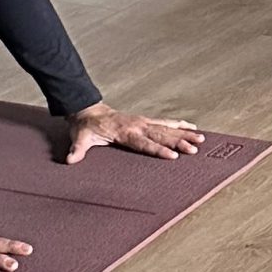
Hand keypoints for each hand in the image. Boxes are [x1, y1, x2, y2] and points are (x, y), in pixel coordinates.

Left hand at [63, 103, 206, 163]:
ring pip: (168, 128)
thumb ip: (77, 150)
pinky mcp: (146, 121)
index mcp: (125, 132)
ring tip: (201, 139)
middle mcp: (138, 125)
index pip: (145, 143)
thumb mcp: (79, 138)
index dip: (159, 150)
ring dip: (184, 134)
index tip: (173, 156)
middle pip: (162, 135)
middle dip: (179, 142)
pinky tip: (192, 128)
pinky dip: (180, 124)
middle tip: (195, 148)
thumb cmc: (86, 127)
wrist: (88, 111)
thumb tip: (70, 160)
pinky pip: (166, 122)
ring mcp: (143, 122)